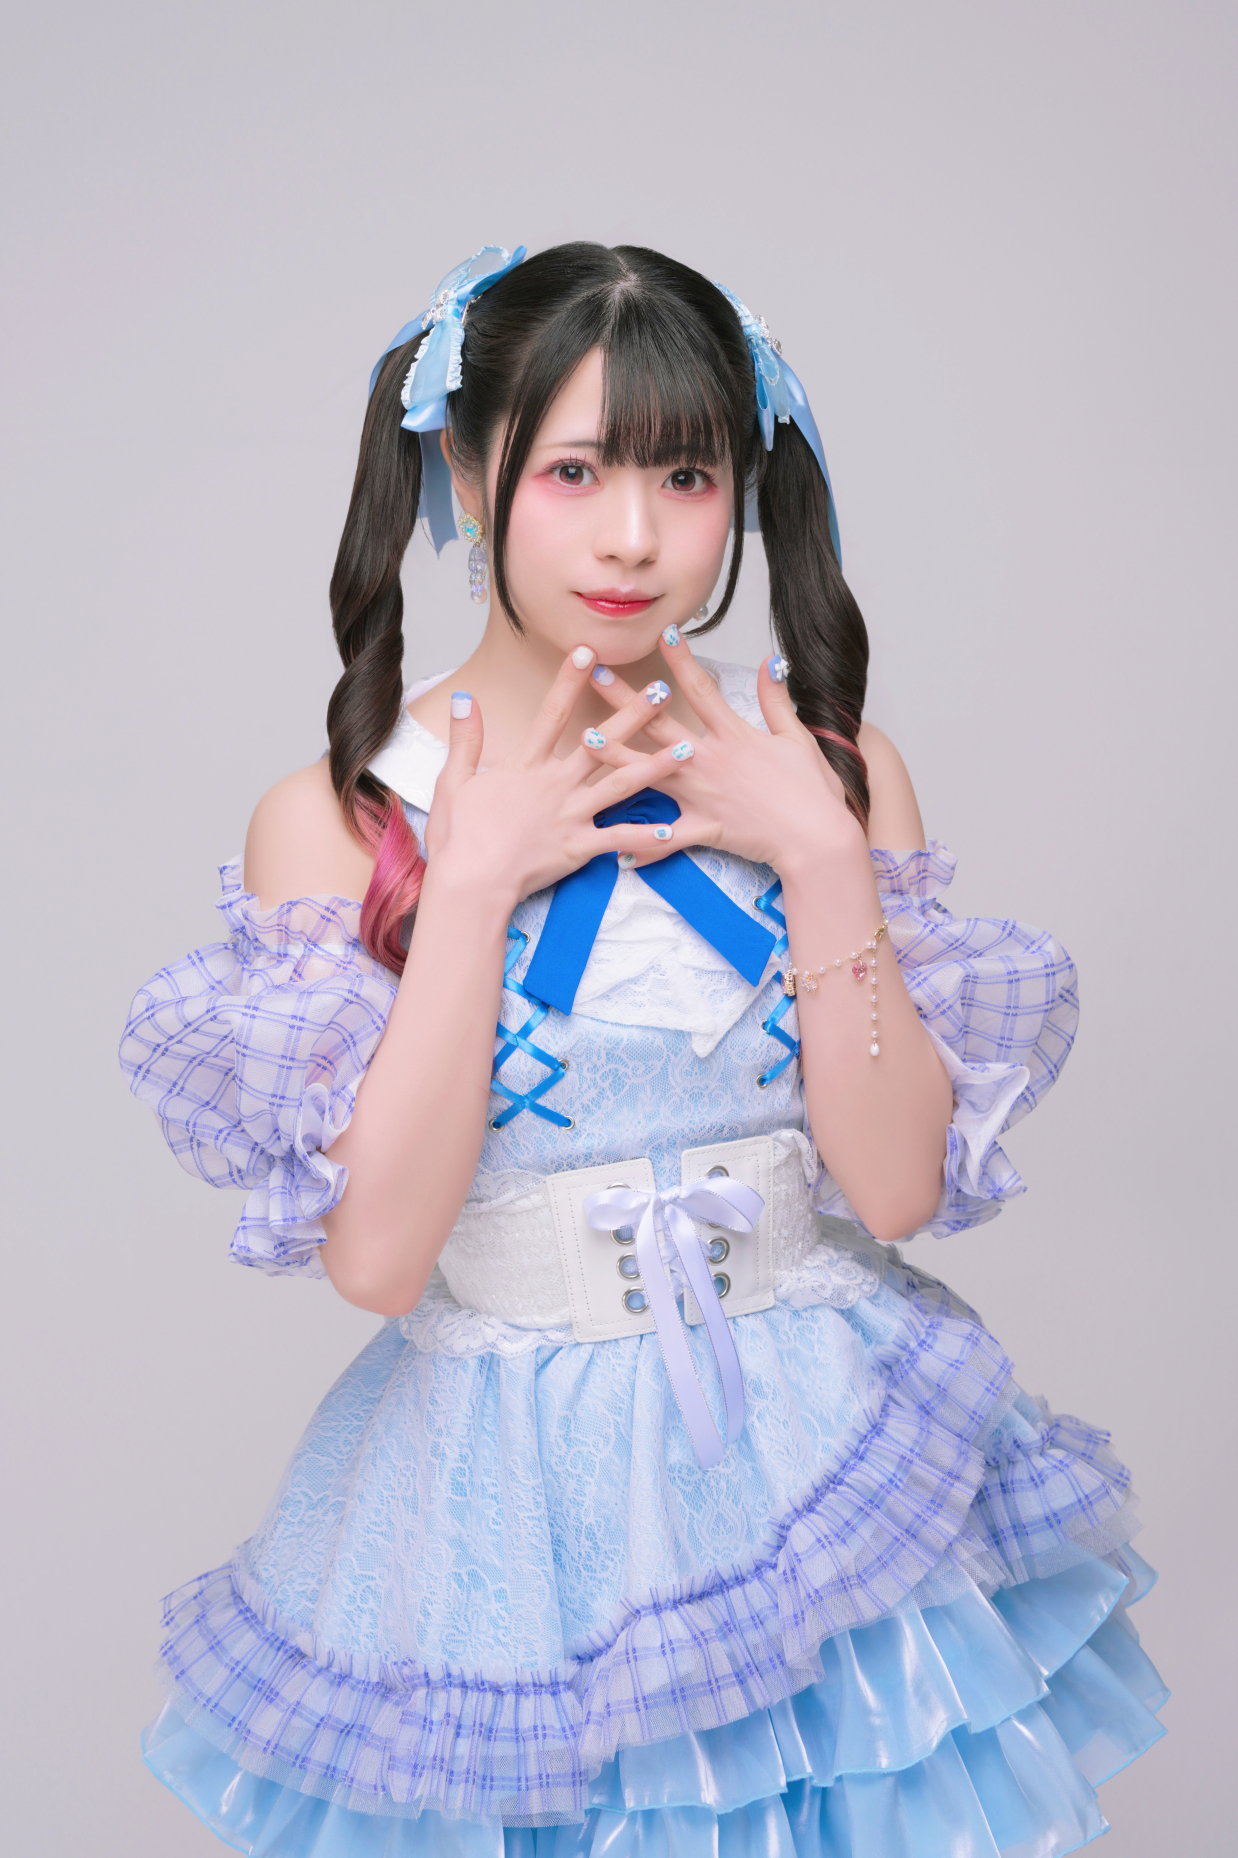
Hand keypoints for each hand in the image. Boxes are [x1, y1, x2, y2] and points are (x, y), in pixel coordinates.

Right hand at [422, 649, 696, 908]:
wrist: (470, 883)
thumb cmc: (458, 837)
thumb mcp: (453, 781)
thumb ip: (465, 739)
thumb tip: (464, 699)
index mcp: (526, 765)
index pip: (552, 713)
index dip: (569, 679)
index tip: (588, 651)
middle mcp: (556, 784)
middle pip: (602, 742)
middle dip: (634, 715)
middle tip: (662, 691)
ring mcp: (571, 815)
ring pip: (622, 785)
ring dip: (657, 766)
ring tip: (688, 749)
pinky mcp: (579, 847)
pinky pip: (618, 839)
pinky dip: (645, 837)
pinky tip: (672, 830)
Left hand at [584, 635, 867, 876]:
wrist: (819, 838)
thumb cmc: (813, 791)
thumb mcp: (798, 737)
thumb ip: (776, 700)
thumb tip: (772, 662)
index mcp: (734, 736)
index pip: (701, 689)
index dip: (681, 658)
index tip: (663, 631)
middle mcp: (711, 761)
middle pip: (660, 723)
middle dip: (626, 698)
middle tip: (597, 676)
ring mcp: (703, 795)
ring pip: (650, 772)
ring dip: (616, 756)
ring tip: (585, 740)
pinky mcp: (704, 828)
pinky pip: (667, 839)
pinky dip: (644, 845)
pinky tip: (617, 849)